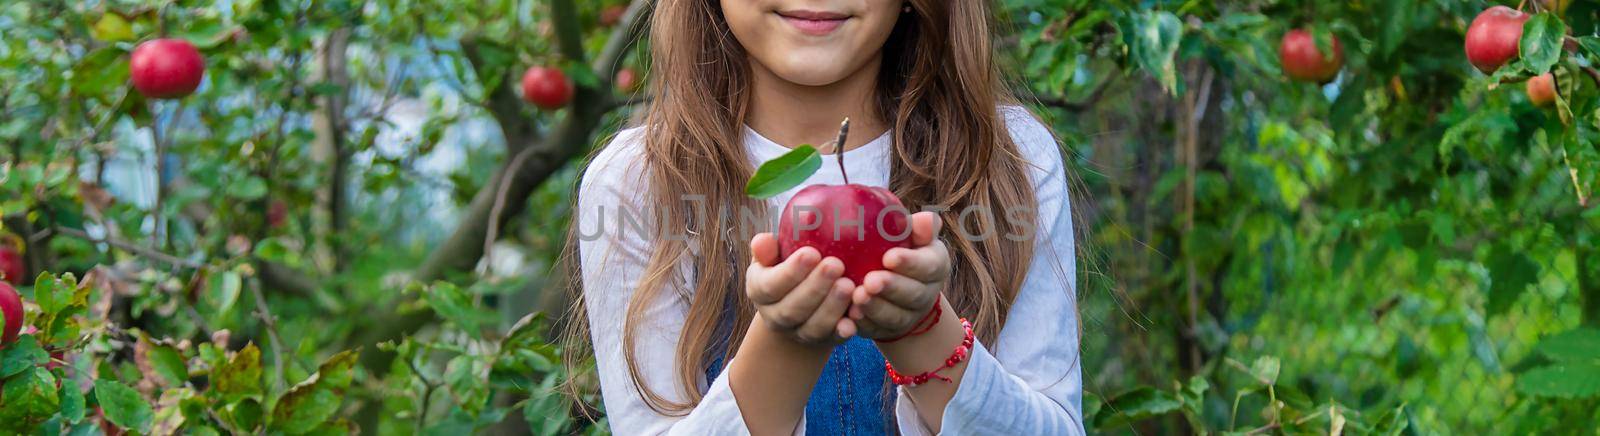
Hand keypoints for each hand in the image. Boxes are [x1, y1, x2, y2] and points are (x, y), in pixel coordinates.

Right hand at [746, 233, 859, 344]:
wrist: (798, 299)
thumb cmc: (787, 264)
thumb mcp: (774, 253)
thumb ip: (768, 248)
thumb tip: (762, 241)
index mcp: (759, 291)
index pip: (770, 286)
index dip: (790, 272)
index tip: (812, 253)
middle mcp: (774, 316)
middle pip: (792, 309)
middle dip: (815, 288)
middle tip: (836, 265)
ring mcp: (797, 333)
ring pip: (812, 327)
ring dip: (831, 307)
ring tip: (849, 285)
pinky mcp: (821, 341)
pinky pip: (832, 338)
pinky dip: (843, 329)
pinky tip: (855, 315)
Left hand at [848, 212, 950, 339]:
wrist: (894, 288)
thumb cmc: (901, 249)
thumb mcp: (912, 236)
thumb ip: (918, 228)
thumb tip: (925, 218)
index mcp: (935, 266)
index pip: (928, 265)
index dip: (910, 263)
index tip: (889, 257)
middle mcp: (926, 295)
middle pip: (913, 295)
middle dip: (892, 288)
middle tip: (870, 281)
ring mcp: (908, 316)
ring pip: (895, 316)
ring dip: (876, 308)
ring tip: (857, 297)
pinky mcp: (887, 331)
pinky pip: (876, 331)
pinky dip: (864, 325)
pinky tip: (850, 317)